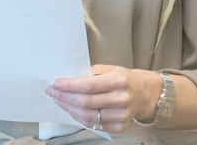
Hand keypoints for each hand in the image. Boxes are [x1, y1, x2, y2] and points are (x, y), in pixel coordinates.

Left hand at [45, 64, 161, 132]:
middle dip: (64, 97)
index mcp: (118, 81)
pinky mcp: (120, 127)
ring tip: (58, 100)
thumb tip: (66, 78)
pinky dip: (79, 117)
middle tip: (52, 92)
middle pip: (86, 102)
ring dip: (68, 108)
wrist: (143, 93)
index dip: (69, 86)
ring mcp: (122, 116)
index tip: (55, 84)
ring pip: (88, 116)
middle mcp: (122, 99)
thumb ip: (89, 73)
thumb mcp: (108, 69)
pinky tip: (71, 109)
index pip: (88, 85)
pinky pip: (94, 125)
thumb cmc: (122, 79)